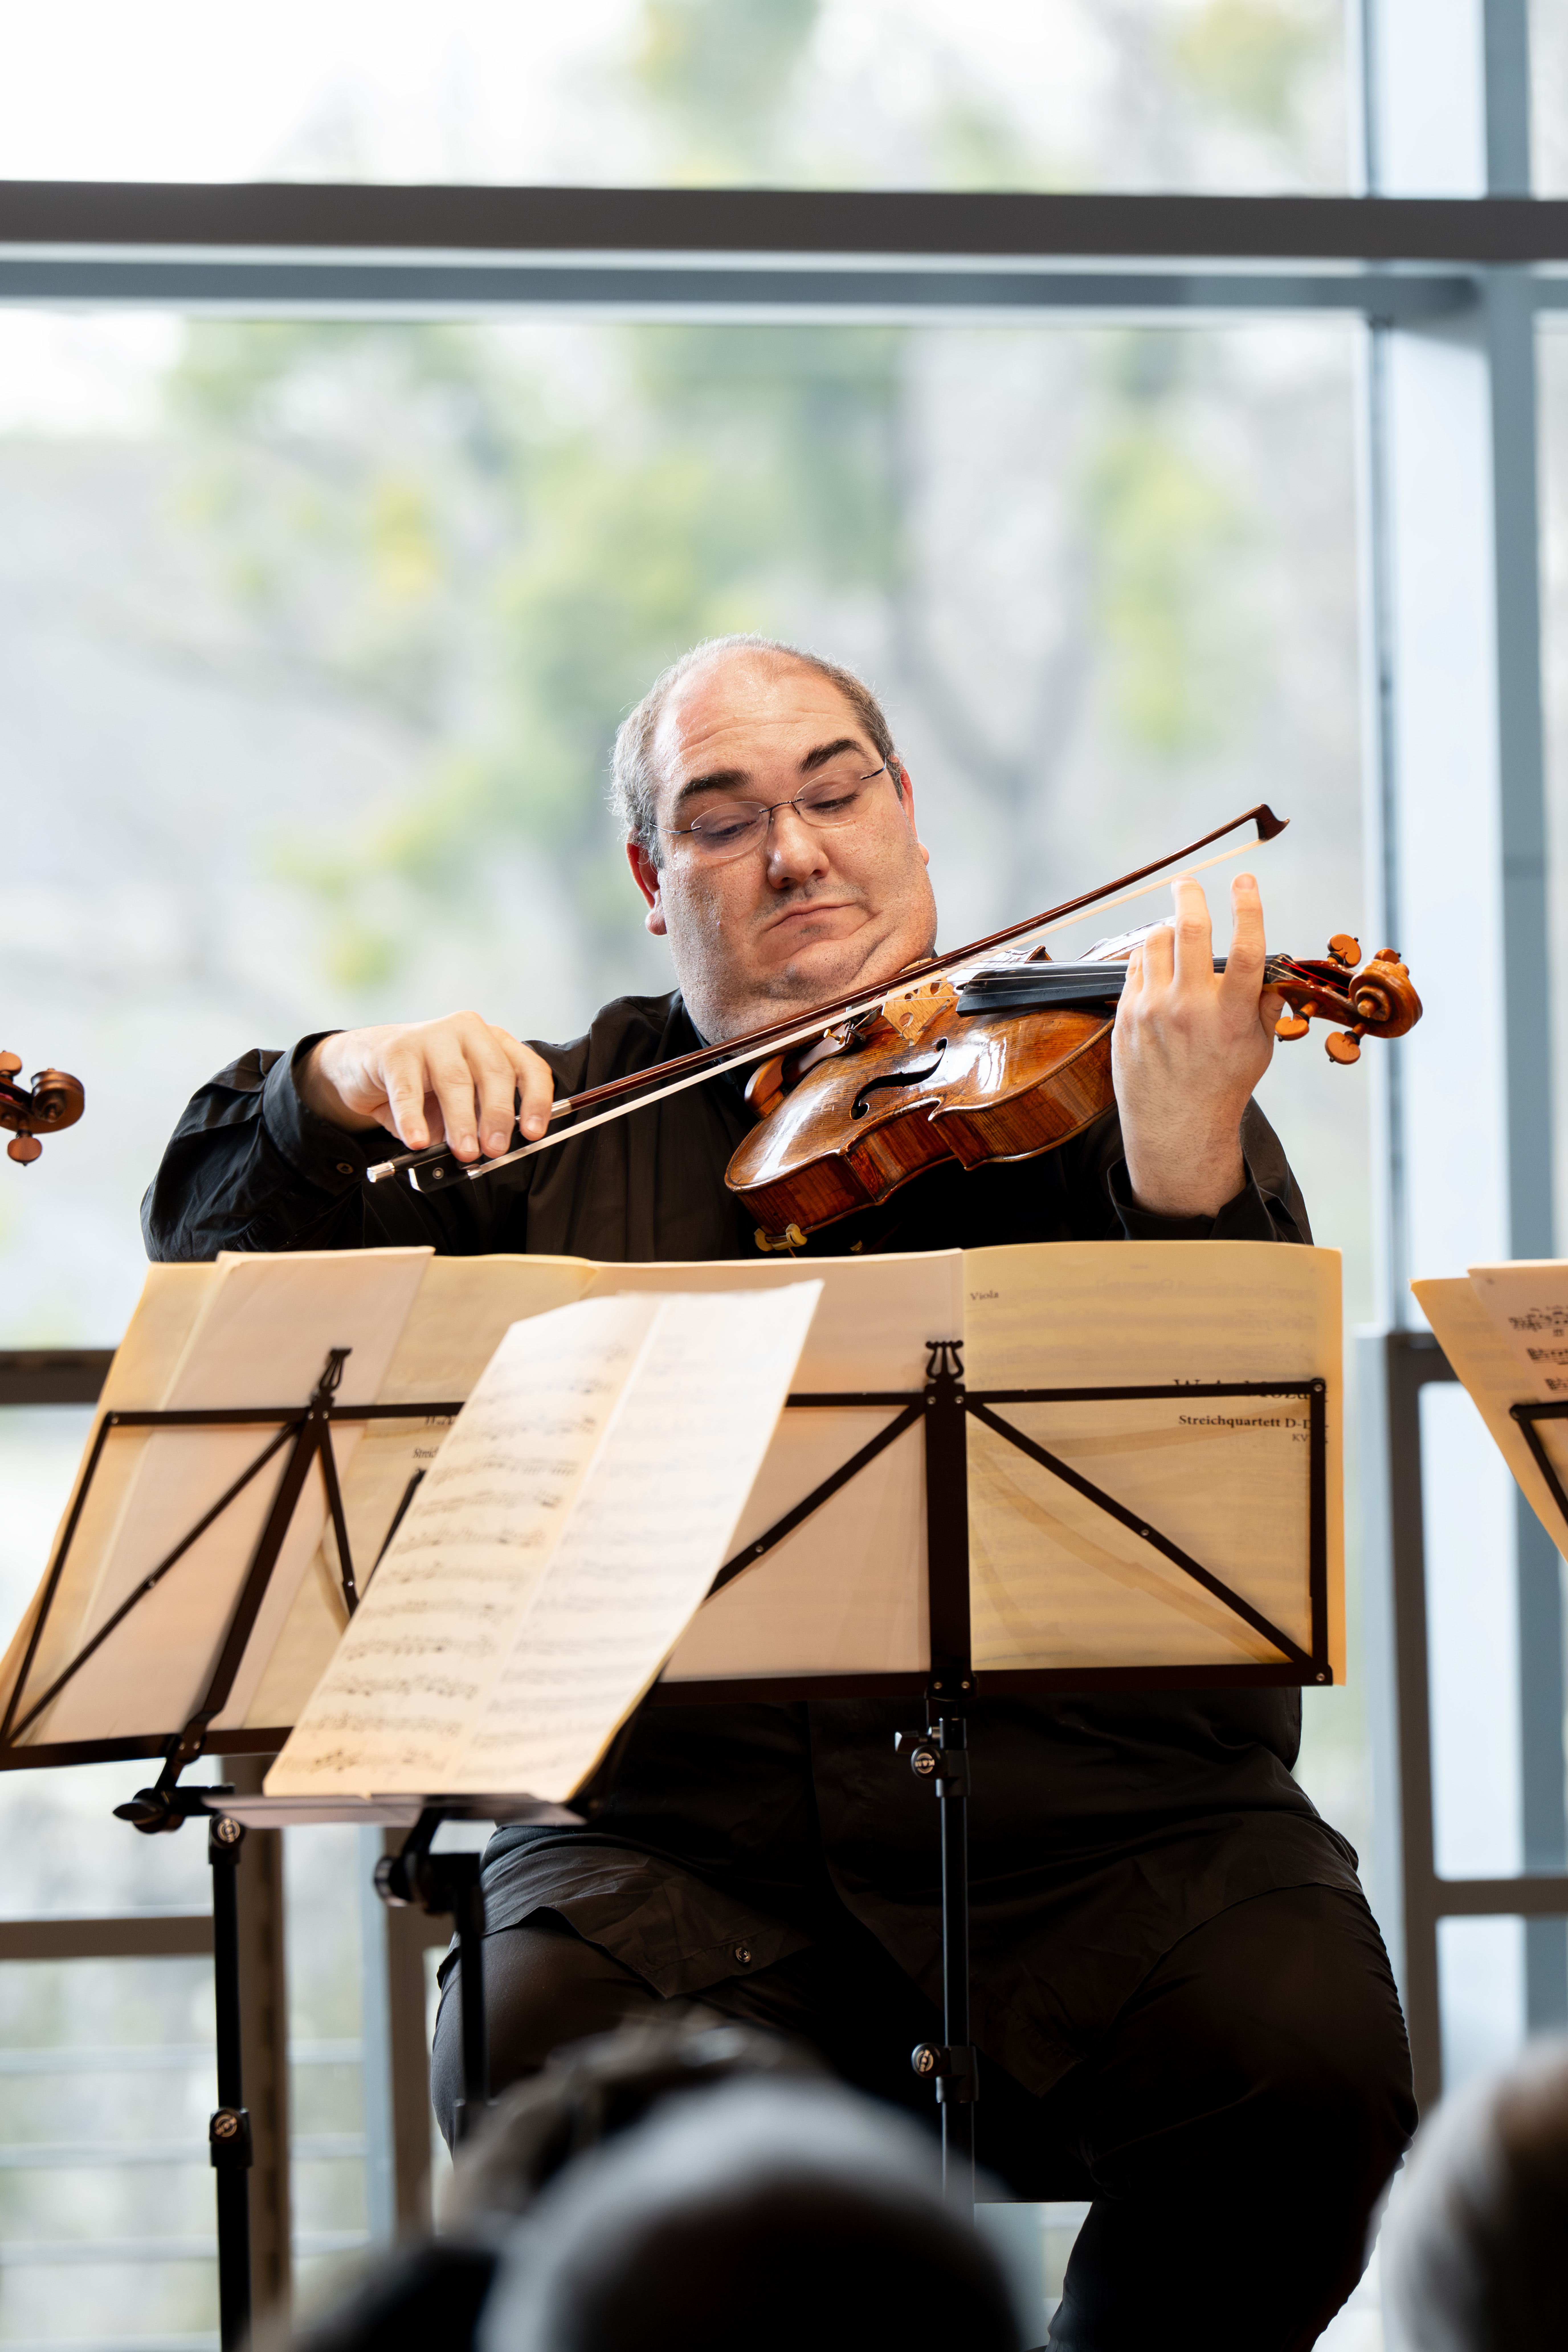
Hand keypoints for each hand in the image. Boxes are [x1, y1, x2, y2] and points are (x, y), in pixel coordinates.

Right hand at [298, 1013, 555, 1160]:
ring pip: (455, 1080)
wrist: (366, 1062)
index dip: (536, 1100)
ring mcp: (430, 1036)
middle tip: (496, 1149)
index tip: (534, 1132)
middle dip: (498, 1115)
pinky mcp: (395, 1051)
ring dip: (461, 1121)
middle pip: (494, 1073)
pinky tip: (417, 1140)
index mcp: (492, 1043)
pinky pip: (408, 1090)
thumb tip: (484, 1150)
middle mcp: (466, 1032)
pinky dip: (413, 1119)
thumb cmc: (422, 1082)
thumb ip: (476, 1119)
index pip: (527, 1066)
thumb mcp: (459, 1100)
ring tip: (464, 1151)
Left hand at [1111, 873, 1282, 1218]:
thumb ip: (1264, 1006)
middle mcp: (1189, 1008)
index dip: (1248, 907)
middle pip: (1188, 930)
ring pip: (1155, 942)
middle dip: (1189, 895)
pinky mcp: (1126, 1016)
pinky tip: (1158, 971)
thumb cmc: (1223, 1085)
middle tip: (1188, 883)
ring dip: (1168, 932)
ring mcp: (1153, 1011)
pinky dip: (1149, 960)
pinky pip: (1135, 968)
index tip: (1244, 879)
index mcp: (1231, 1015)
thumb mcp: (1259, 1049)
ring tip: (1176, 939)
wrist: (1176, 1126)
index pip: (1245, 949)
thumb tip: (1268, 970)